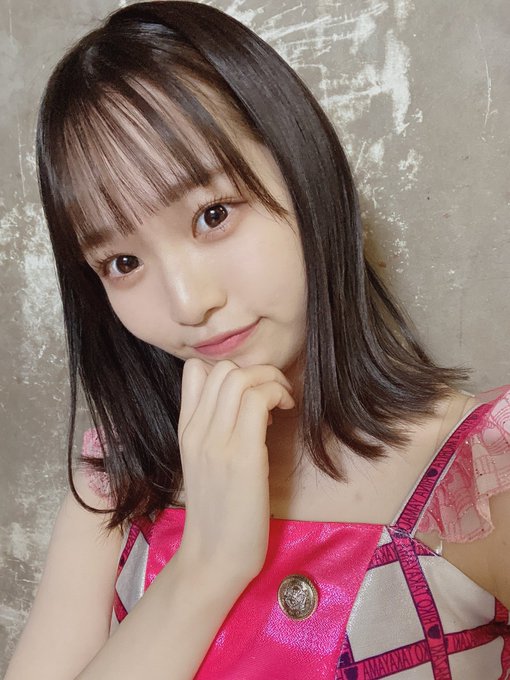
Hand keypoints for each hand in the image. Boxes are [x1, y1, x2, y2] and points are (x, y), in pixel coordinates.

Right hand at [176, 358, 294, 584]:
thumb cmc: (218, 514)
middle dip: (258, 370)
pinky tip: (286, 413)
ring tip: (283, 401)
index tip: (250, 391)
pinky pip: (258, 400)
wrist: (214, 559)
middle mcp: (196, 431)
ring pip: (240, 378)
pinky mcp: (242, 456)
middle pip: (222, 369)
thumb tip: (240, 403)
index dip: (229, 370)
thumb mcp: (204, 464)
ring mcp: (216, 442)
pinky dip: (278, 394)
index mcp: (186, 431)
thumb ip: (212, 431)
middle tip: (275, 394)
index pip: (194, 371)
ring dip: (271, 380)